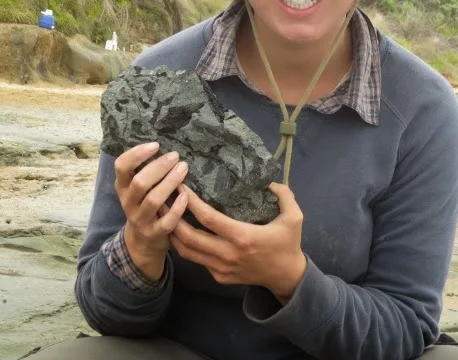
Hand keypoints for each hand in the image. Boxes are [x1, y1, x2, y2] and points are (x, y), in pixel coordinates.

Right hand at [114, 142, 188, 280]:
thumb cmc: (143, 205)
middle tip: (175, 156)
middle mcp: (128, 203)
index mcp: (122, 187)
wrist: (142, 242)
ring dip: (170, 183)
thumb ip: (143, 170)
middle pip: (140, 183)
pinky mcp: (155, 233)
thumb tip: (163, 145)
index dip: (136, 154)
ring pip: (153, 200)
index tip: (155, 145)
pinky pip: (167, 221)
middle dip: (158, 167)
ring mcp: (141, 219)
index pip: (121, 167)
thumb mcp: (136, 189)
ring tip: (184, 168)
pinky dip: (177, 207)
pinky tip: (186, 195)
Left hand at [170, 183, 306, 302]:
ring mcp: (220, 268)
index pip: (208, 219)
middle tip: (163, 199)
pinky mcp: (219, 277)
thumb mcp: (294, 217)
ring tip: (165, 214)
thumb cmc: (288, 244)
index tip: (181, 186)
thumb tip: (267, 179)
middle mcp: (227, 254)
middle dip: (171, 217)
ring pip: (186, 252)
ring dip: (172, 233)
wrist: (286, 277)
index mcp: (243, 237)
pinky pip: (197, 260)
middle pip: (189, 237)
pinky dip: (185, 245)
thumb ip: (283, 194)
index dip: (191, 202)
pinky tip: (181, 231)